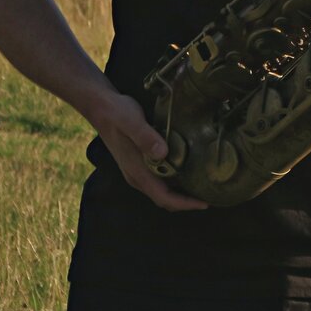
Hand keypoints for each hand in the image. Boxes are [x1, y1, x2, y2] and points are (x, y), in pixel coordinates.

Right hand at [87, 92, 208, 211]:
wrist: (101, 107)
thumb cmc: (117, 113)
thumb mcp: (132, 121)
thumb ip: (145, 137)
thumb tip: (163, 153)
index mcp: (136, 171)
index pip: (163, 197)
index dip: (184, 203)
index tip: (204, 204)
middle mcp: (136, 176)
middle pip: (163, 199)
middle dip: (185, 202)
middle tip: (209, 196)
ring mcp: (136, 171)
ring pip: (161, 191)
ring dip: (180, 194)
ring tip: (202, 187)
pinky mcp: (138, 163)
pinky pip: (159, 180)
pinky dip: (174, 182)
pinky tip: (187, 171)